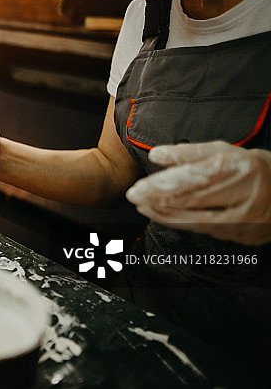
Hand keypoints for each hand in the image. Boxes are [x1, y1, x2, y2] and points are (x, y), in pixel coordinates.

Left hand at [125, 141, 270, 245]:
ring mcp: (248, 219)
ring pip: (197, 221)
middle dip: (158, 201)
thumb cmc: (253, 168)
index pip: (194, 179)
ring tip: (145, 207)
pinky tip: (166, 217)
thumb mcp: (224, 152)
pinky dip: (183, 224)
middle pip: (193, 201)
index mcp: (241, 169)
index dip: (163, 186)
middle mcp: (247, 195)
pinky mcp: (246, 236)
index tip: (139, 188)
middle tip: (135, 198)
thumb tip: (156, 155)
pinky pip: (207, 231)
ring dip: (166, 216)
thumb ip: (188, 153)